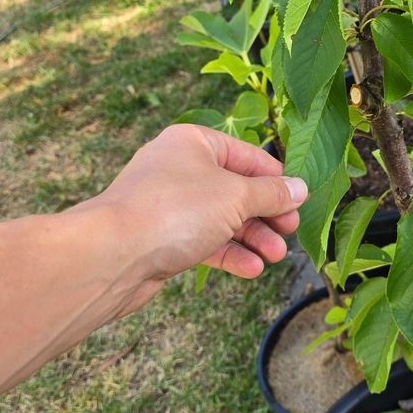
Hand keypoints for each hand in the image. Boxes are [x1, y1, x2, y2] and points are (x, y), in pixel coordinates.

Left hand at [89, 124, 307, 282]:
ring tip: (276, 255)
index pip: (247, 155)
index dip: (276, 178)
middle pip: (235, 188)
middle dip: (266, 212)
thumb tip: (300, 188)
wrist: (112, 254)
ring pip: (221, 217)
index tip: (299, 200)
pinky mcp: (162, 237)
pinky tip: (252, 269)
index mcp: (193, 142)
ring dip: (252, 236)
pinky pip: (203, 240)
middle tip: (290, 231)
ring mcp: (168, 204)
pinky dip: (228, 252)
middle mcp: (179, 168)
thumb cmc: (175, 210)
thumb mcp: (236, 196)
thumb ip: (272, 193)